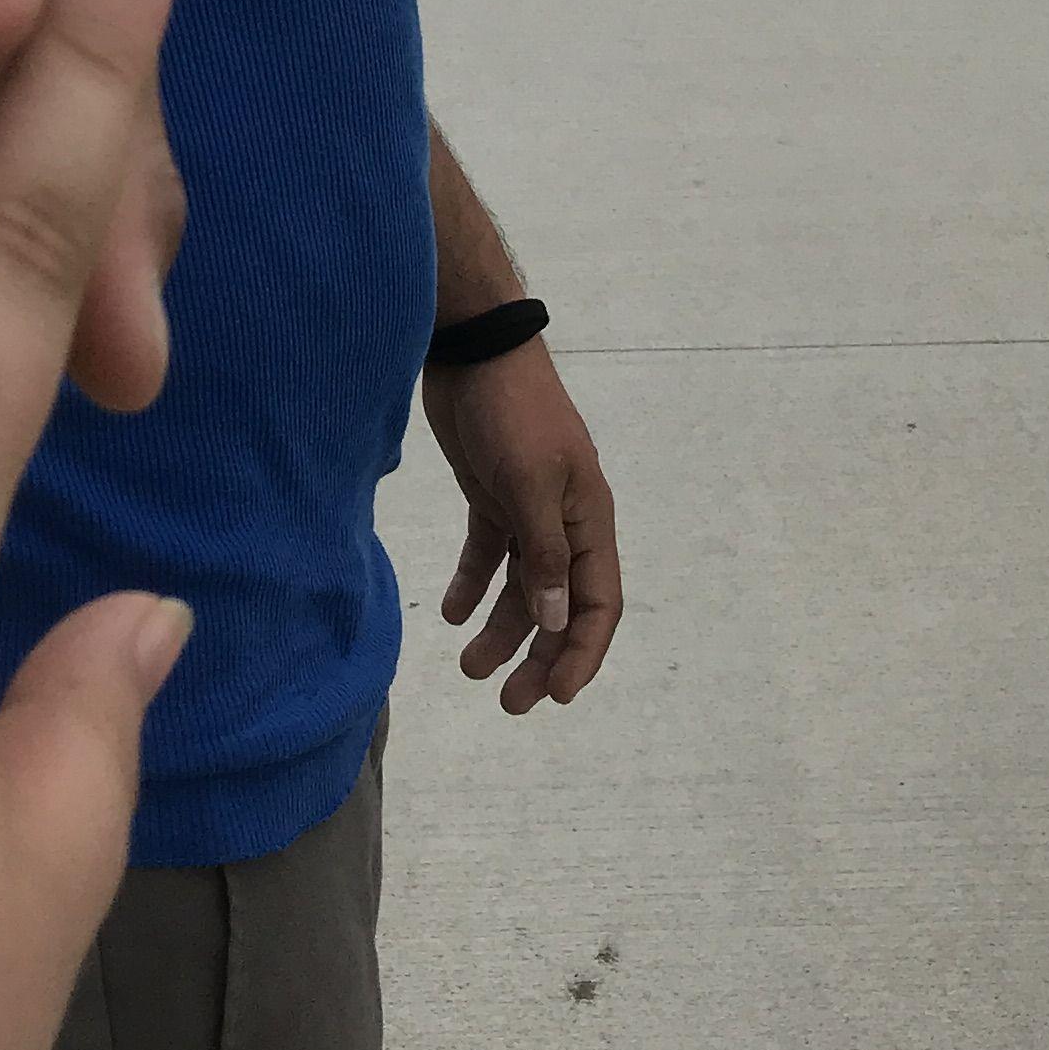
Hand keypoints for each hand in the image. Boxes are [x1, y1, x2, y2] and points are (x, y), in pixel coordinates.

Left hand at [423, 344, 624, 716]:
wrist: (473, 346)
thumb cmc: (511, 411)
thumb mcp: (530, 483)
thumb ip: (544, 554)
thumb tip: (556, 622)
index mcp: (589, 519)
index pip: (598, 603)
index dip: (582, 652)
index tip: (557, 697)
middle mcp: (564, 522)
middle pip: (560, 606)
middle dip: (539, 656)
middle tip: (508, 703)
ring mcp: (527, 509)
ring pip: (522, 588)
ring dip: (501, 630)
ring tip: (468, 668)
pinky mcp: (490, 495)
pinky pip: (487, 554)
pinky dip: (471, 586)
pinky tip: (449, 613)